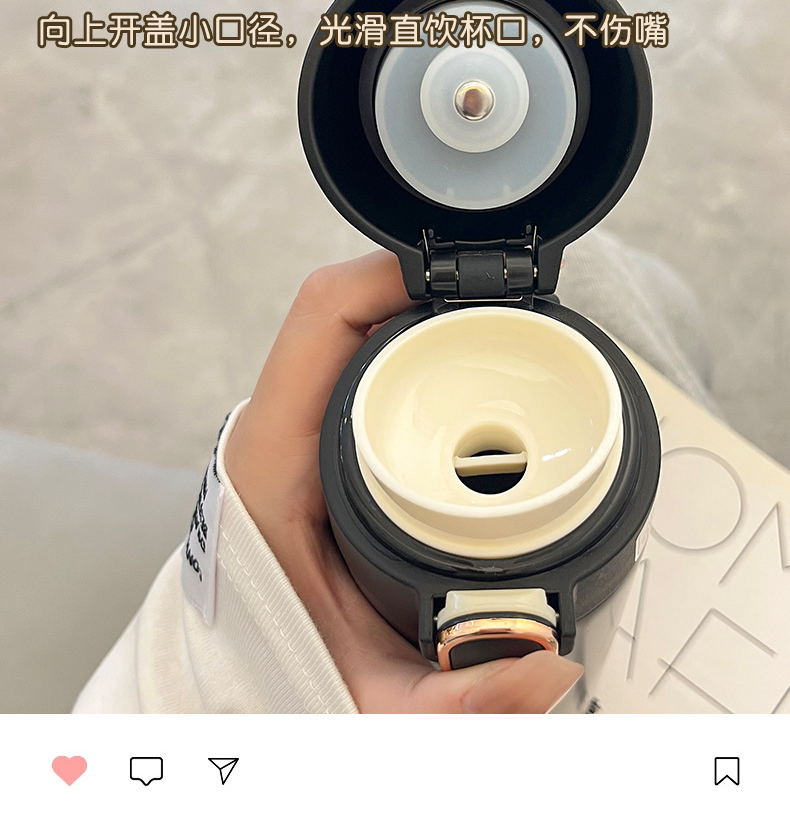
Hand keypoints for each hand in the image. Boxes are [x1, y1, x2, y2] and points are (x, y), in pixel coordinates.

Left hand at [224, 250, 582, 712]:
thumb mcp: (371, 691)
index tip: (471, 278)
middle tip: (512, 314)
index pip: (323, 319)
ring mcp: (303, 426)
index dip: (394, 275)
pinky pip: (365, 363)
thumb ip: (459, 697)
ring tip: (500, 331)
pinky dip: (418, 349)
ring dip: (428, 319)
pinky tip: (466, 366)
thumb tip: (553, 673)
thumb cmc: (285, 663)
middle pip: (354, 310)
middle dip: (436, 294)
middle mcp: (283, 426)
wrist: (244, 669)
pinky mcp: (324, 437)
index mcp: (273, 456)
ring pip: (362, 332)